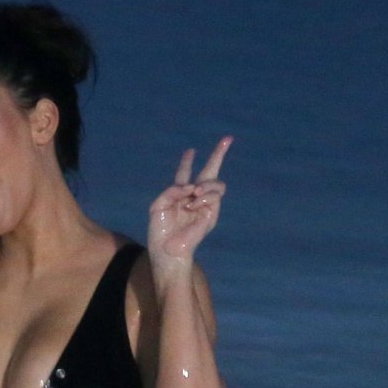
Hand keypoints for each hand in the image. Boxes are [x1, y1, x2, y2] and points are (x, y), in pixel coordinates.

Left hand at [148, 136, 229, 264]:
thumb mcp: (160, 205)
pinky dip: (203, 197)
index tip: (191, 150)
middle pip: (210, 171)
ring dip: (205, 185)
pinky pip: (212, 196)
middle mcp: (193, 196)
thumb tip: (192, 187)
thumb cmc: (160, 229)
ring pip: (215, 183)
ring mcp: (204, 204)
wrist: (167, 248)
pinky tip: (194, 204)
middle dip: (219, 154)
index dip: (188, 161)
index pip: (185, 173)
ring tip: (194, 194)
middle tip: (227, 139)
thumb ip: (173, 190)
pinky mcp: (211, 213)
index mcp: (179, 193)